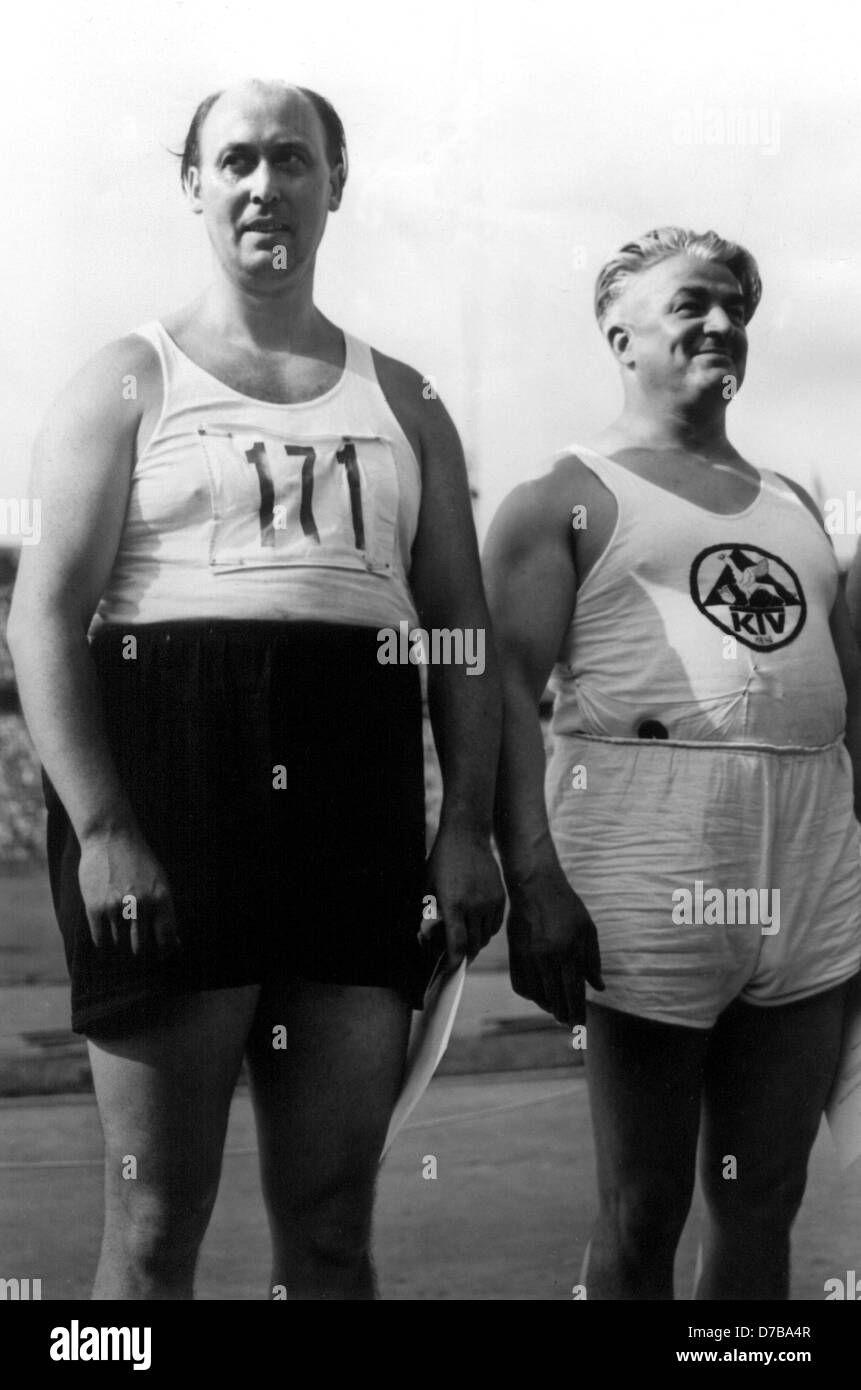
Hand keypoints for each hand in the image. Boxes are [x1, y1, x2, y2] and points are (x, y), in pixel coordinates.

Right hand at [77, 829, 179, 959]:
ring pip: (120, 943)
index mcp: (161, 898)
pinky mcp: (95, 907)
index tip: (161, 956)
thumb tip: (174, 943)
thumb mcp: (160, 881)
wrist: (110, 837)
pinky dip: (104, 942)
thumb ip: (165, 910)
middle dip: (142, 954)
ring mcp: (116, 907)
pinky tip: (107, 939)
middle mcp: (140, 904)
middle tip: (140, 956)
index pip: (166, 937)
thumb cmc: (139, 861)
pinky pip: (101, 939)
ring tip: (121, 940)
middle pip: (142, 946)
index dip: (165, 952)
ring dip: (121, 945)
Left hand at [425, 823, 505, 970]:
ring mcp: (489, 901)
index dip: (454, 962)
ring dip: (476, 943)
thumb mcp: (429, 887)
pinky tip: (478, 928)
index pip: (457, 944)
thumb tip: (429, 936)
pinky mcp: (500, 896)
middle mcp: (474, 906)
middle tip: (455, 957)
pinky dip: (487, 931)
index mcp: (453, 905)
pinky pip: (496, 924)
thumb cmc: (442, 861)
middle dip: (463, 954)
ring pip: (486, 936)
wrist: (467, 835)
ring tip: (466, 941)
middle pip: (473, 944)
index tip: (450, 970)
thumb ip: (430, 913)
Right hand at [506, 859, 603, 1025]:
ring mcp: (527, 957)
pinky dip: (531, 995)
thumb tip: (598, 987)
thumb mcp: (587, 930)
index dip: (578, 1013)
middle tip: (569, 1022)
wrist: (535, 886)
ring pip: (537, 995)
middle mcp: (546, 958)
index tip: (580, 1027)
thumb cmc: (566, 907)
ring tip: (556, 1009)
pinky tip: (540, 995)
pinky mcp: (514, 954)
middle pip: (555, 999)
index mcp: (568, 951)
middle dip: (563, 1015)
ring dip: (548, 1006)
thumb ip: (592, 961)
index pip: (574, 992)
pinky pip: (520, 985)